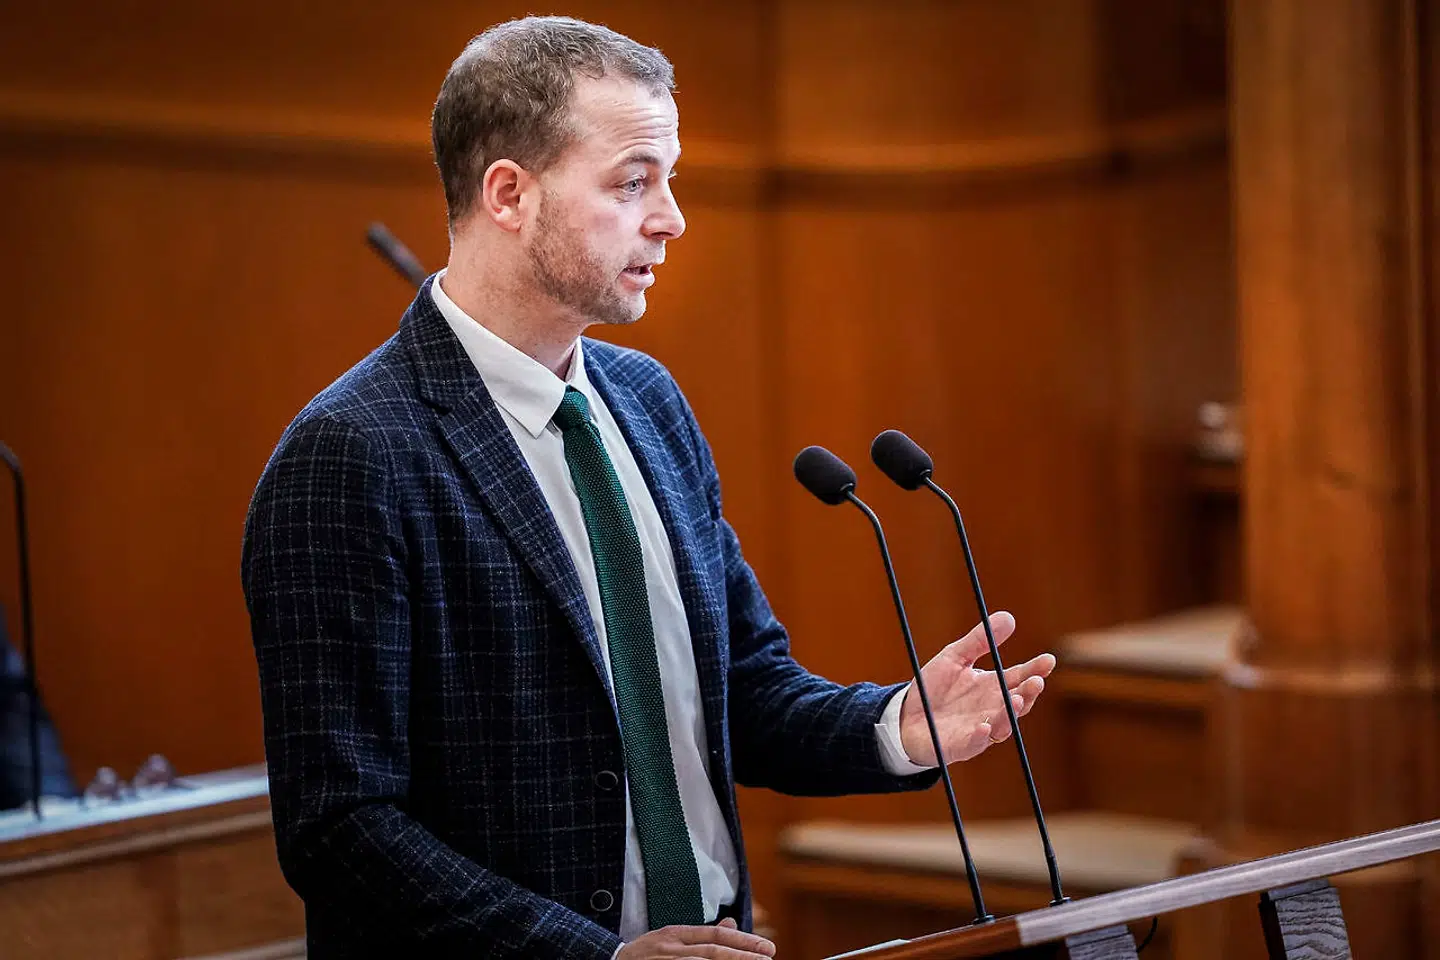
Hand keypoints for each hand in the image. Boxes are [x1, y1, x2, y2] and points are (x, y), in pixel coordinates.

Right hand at [618, 917, 775, 958]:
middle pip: (711, 951)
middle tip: (767, 958)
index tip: (767, 948)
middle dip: (742, 956)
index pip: (714, 936)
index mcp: (674, 934)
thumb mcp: (671, 939)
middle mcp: (669, 948)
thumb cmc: (644, 954)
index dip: (742, 941)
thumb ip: (701, 936)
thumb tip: (731, 925)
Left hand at [898, 611, 1054, 765]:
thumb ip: (980, 640)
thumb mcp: (955, 657)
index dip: (1035, 669)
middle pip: (1017, 702)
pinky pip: (974, 744)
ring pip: (1003, 725)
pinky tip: (985, 726)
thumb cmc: (934, 688)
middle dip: (1029, 692)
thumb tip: (1009, 616)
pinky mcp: (961, 745)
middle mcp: (991, 709)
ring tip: (1018, 700)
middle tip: (1037, 681)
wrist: (906, 716)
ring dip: (1011, 714)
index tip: (1049, 659)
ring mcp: (979, 729)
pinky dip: (980, 736)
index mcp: (992, 687)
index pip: (1019, 677)